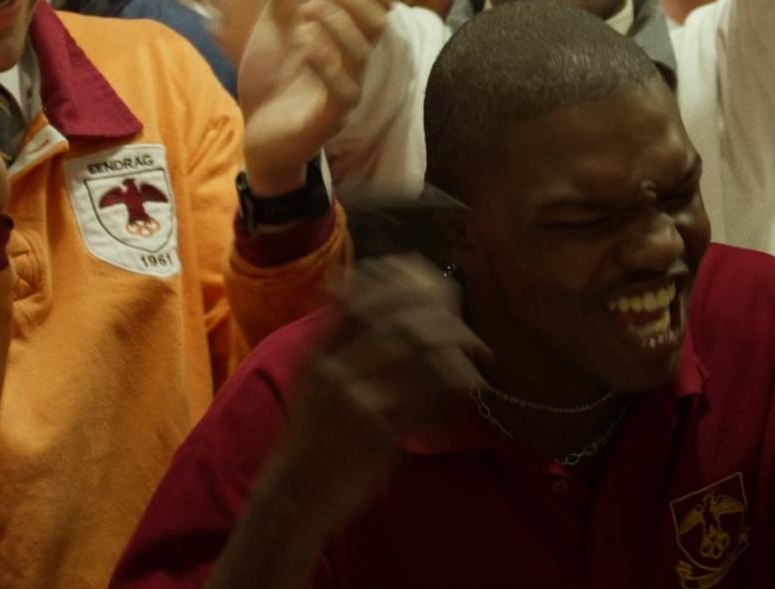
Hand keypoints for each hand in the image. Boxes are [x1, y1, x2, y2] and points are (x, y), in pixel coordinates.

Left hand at [238, 0, 397, 196]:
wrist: (257, 132)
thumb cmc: (275, 77)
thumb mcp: (278, 22)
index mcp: (347, 39)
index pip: (380, 6)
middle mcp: (354, 63)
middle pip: (375, 25)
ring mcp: (346, 91)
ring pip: (360, 54)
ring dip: (337, 24)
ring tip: (306, 8)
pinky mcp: (329, 118)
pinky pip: (341, 90)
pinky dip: (326, 63)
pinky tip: (305, 44)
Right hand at [264, 254, 487, 533]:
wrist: (296, 495)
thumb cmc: (310, 438)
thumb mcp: (312, 381)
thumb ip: (335, 339)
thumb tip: (355, 290)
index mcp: (317, 353)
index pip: (361, 298)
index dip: (400, 281)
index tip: (432, 278)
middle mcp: (332, 368)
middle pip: (394, 318)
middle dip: (438, 311)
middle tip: (464, 319)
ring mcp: (354, 398)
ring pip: (414, 351)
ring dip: (454, 344)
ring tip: (478, 350)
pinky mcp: (376, 430)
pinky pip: (425, 399)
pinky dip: (453, 387)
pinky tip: (471, 386)